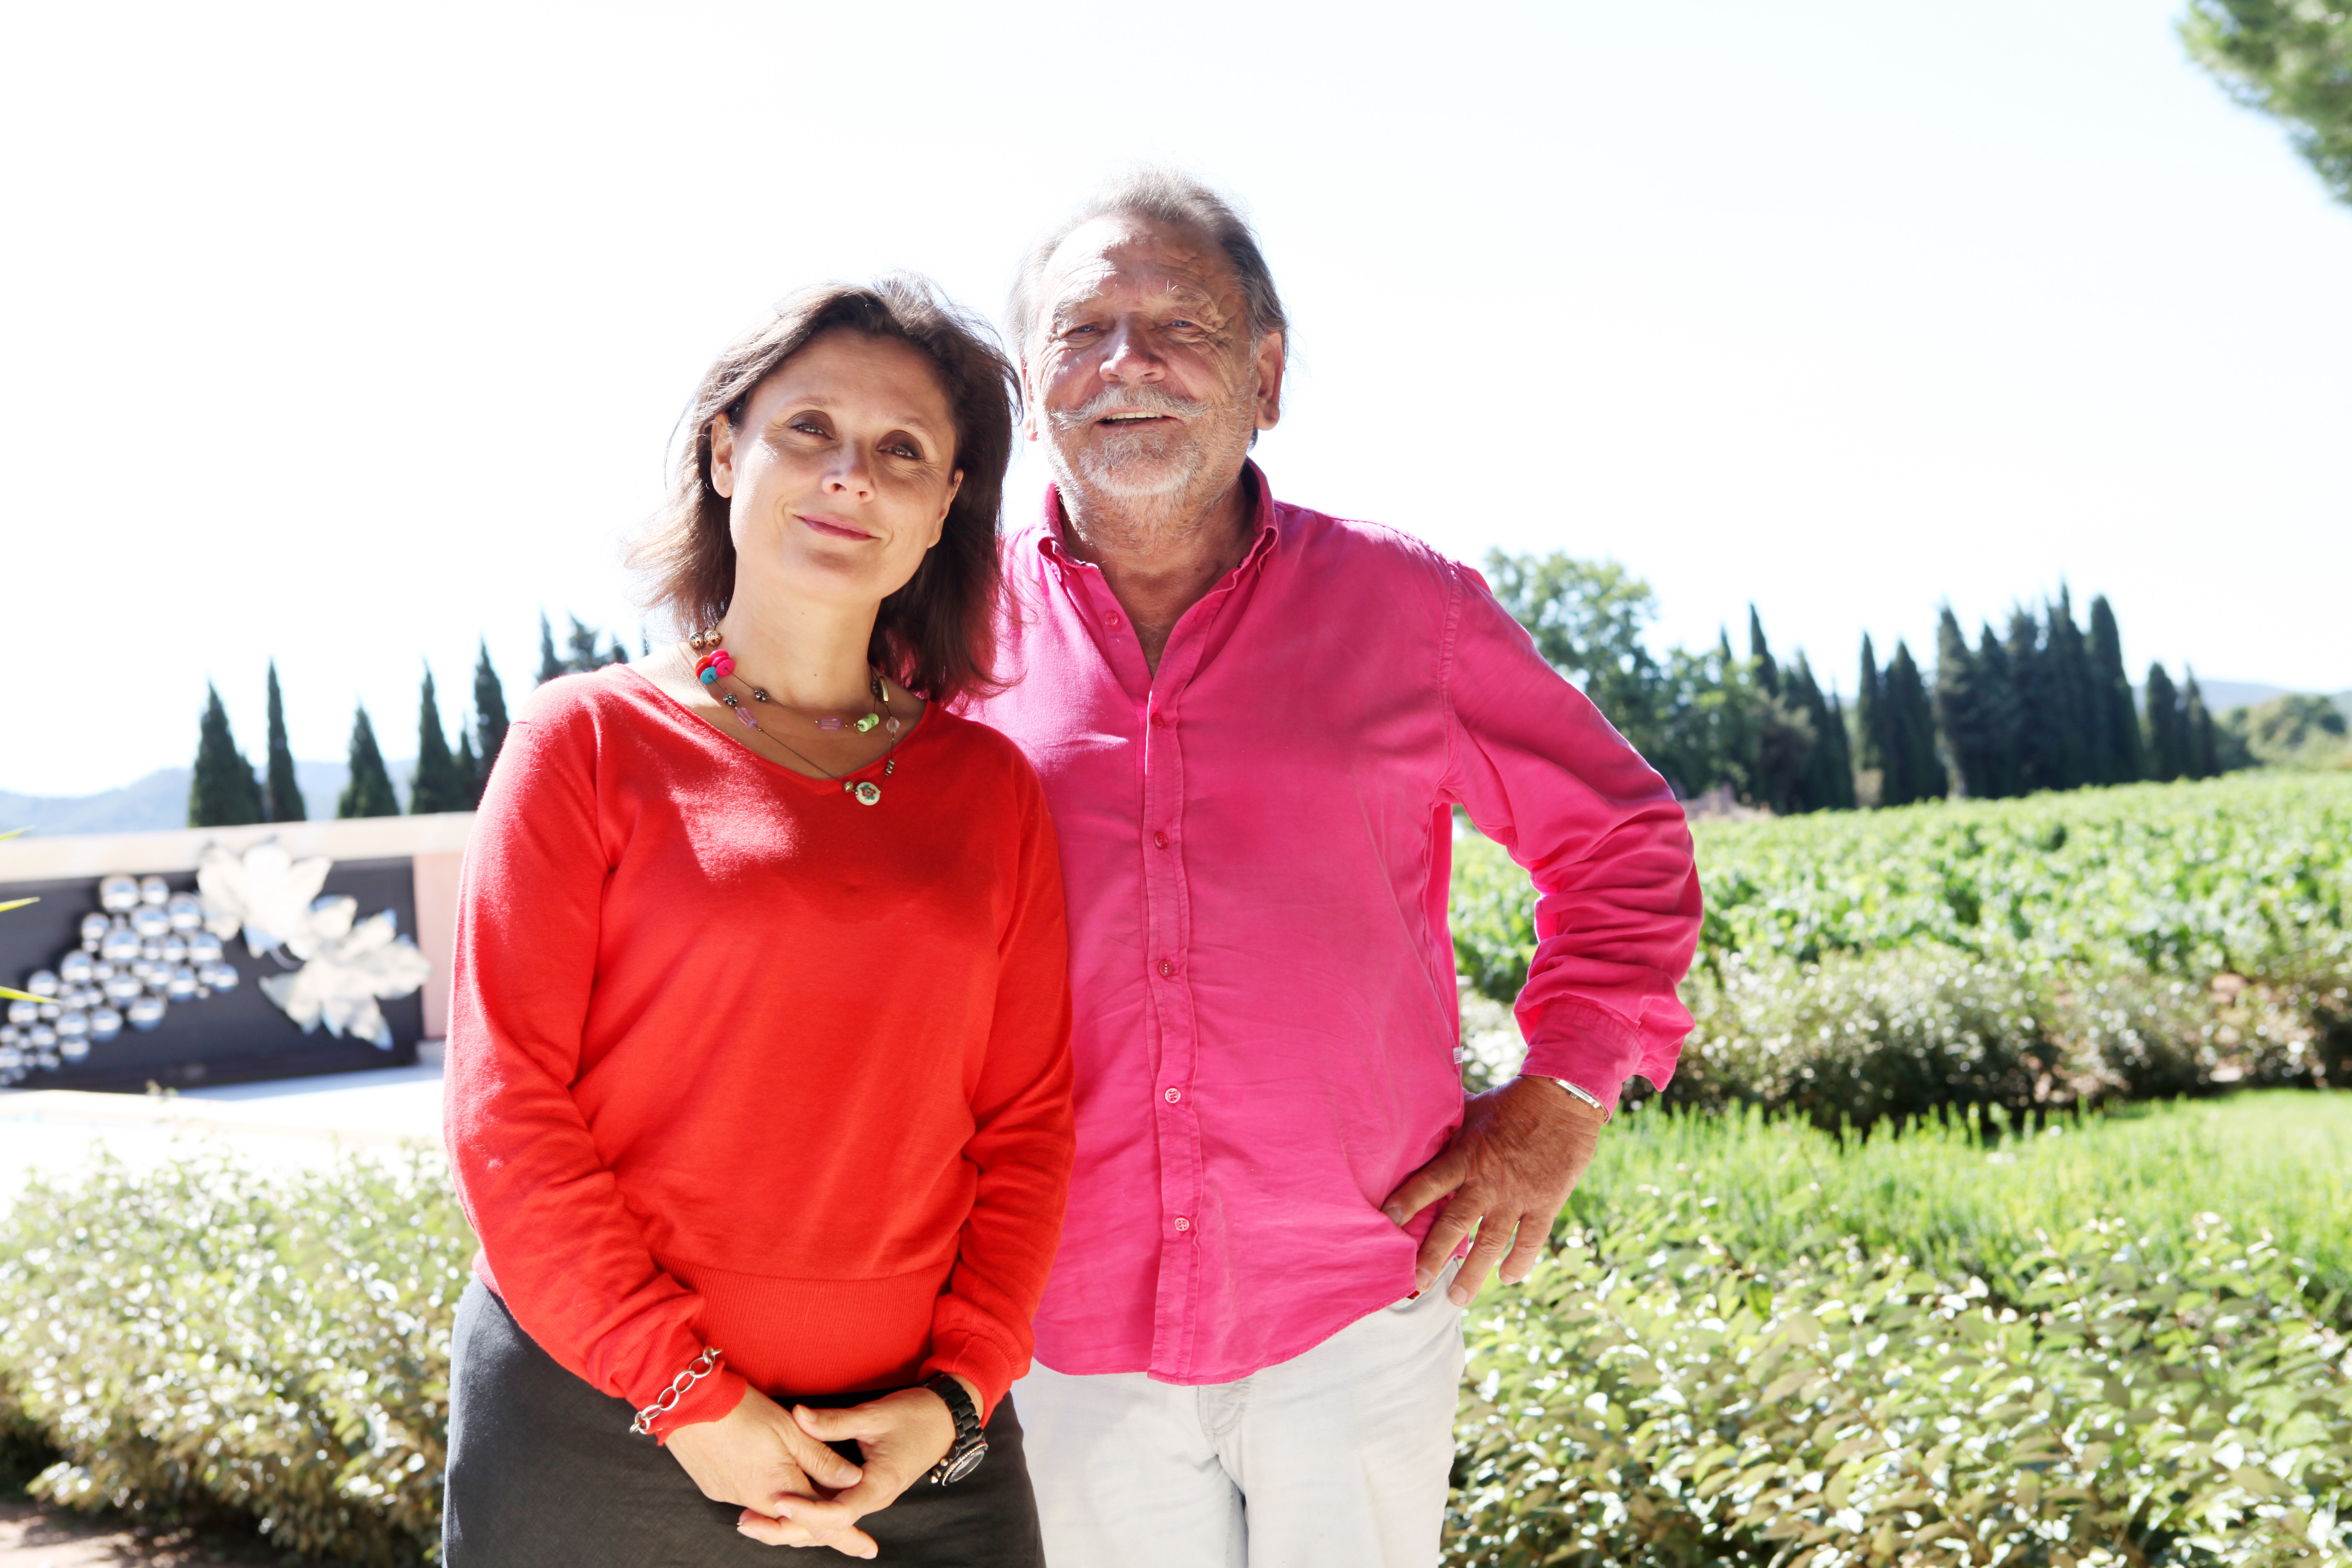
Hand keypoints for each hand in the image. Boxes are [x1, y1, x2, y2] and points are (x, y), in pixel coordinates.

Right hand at [665, 1386, 863, 1535]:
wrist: (688, 1405)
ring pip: (772, 1515)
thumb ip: (821, 1459)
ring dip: (794, 1515)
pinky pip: (751, 1505)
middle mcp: (755, 1500)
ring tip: (814, 1513)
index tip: (867, 1548)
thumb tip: (852, 1480)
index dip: (845, 1536)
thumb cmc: (742, 1410)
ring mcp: (732, 1496)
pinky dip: (770, 1504)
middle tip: (849, 1537)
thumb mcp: (790, 1430)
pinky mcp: (716, 1488)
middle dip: (820, 1530)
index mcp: (779, 1486)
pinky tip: (777, 1492)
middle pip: (795, 1525)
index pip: (820, 1520)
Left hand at [732, 1376, 976, 1557]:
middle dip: (786, 1529)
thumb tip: (798, 1415)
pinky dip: (803, 1512)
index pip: (837, 1512)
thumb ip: (836, 1420)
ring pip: (824, 1523)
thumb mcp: (876, 1414)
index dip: (806, 1510)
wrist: (945, 1421)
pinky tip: (778, 1507)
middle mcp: (871, 1499)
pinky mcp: (860, 1491)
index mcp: (878, 1485)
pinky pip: (829, 1510)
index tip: (778, 1499)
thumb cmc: (917, 1416)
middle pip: (825, 1528)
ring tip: (751, 1521)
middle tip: (747, 1523)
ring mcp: (866, 1498)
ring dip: (789, 1524)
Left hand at [1380, 1077, 1604, 1306]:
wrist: (1563, 1099)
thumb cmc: (1511, 1101)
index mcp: (1466, 1155)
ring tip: (1456, 1299)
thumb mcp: (1471, 1109)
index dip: (1408, 1202)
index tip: (1385, 1222)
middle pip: (1455, 1223)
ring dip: (1473, 1274)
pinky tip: (1507, 1277)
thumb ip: (1444, 1123)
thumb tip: (1411, 1114)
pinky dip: (1518, 1261)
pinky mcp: (1545, 1203)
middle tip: (1415, 1283)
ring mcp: (1517, 1196)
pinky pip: (1530, 1240)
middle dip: (1433, 1255)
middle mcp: (1488, 1181)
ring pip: (1491, 1242)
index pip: (1430, 1182)